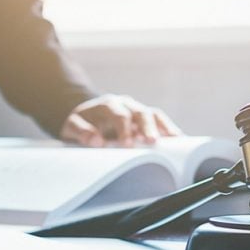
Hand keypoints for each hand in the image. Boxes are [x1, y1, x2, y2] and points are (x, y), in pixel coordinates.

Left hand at [60, 94, 181, 146]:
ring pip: (154, 115)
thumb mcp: (70, 127)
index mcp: (108, 104)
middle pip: (141, 112)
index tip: (126, 145)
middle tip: (151, 142)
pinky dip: (168, 130)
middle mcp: (126, 104)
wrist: (84, 117)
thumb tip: (96, 141)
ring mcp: (137, 111)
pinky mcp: (144, 120)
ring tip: (174, 142)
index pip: (119, 114)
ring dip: (163, 128)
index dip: (124, 129)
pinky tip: (178, 142)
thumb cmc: (78, 124)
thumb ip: (80, 131)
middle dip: (147, 127)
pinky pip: (159, 122)